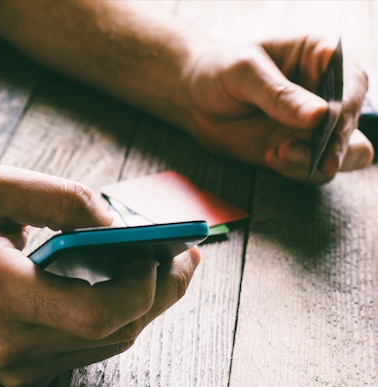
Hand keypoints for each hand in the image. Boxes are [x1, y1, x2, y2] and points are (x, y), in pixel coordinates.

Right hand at [0, 166, 200, 386]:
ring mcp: (18, 368)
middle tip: (183, 259)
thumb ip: (60, 197)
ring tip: (161, 269)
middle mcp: (11, 344)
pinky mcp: (22, 375)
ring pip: (108, 344)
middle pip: (115, 332)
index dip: (141, 286)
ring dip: (142, 307)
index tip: (159, 252)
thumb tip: (116, 222)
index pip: (95, 312)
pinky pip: (87, 350)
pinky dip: (113, 320)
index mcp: (0, 294)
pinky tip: (123, 290)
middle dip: (160, 294)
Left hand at [178, 35, 373, 183]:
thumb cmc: (219, 71)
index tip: (326, 120)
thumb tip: (318, 115)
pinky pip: (316, 169)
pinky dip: (302, 170)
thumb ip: (279, 94)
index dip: (347, 102)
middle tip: (300, 149)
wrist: (193, 100)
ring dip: (322, 160)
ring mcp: (315, 125)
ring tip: (282, 155)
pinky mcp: (300, 150)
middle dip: (333, 140)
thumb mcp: (244, 72)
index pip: (352, 80)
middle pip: (352, 120)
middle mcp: (326, 93)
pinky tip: (273, 158)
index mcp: (320, 57)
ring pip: (347, 151)